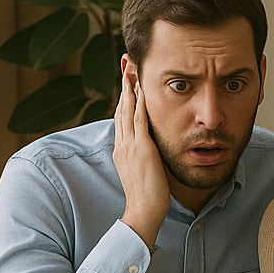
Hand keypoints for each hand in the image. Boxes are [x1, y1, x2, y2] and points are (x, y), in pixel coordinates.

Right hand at [113, 67, 170, 249]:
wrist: (145, 210)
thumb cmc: (148, 195)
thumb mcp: (144, 170)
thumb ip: (146, 156)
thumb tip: (152, 148)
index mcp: (122, 148)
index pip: (122, 116)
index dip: (124, 96)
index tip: (126, 78)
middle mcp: (123, 143)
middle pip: (121, 106)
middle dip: (124, 83)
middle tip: (125, 62)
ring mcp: (130, 145)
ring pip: (127, 109)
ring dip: (129, 86)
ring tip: (131, 67)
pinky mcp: (141, 148)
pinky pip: (139, 120)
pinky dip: (139, 102)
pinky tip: (142, 87)